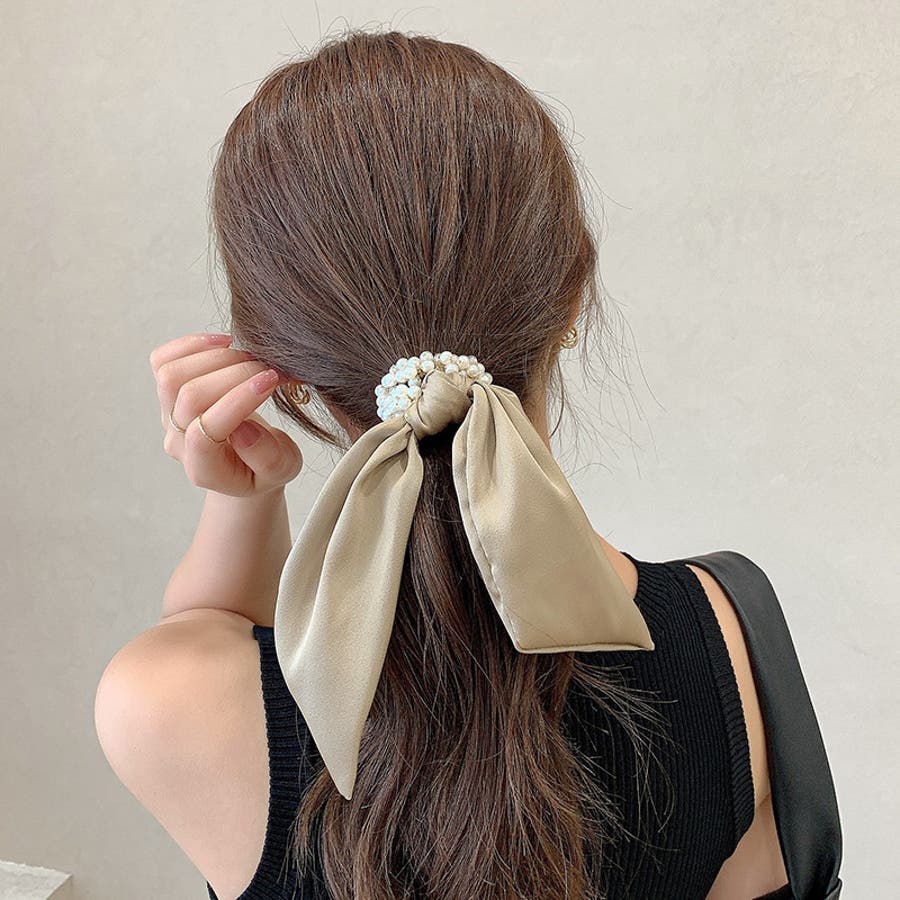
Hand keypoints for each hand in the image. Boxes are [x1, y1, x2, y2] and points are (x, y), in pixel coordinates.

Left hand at [150, 332, 303, 496]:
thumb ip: (267, 458)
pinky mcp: (169, 392)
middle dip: (234, 373)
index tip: (271, 380)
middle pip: (189, 397)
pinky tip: (224, 343)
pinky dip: (191, 345)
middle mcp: (178, 442)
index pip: (204, 433)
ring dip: (214, 356)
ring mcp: (169, 415)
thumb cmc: (266, 469)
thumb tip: (243, 429)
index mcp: (204, 469)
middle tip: (269, 367)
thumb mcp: (282, 471)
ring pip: (171, 374)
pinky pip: (163, 360)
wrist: (247, 463)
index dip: (237, 401)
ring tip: (249, 357)